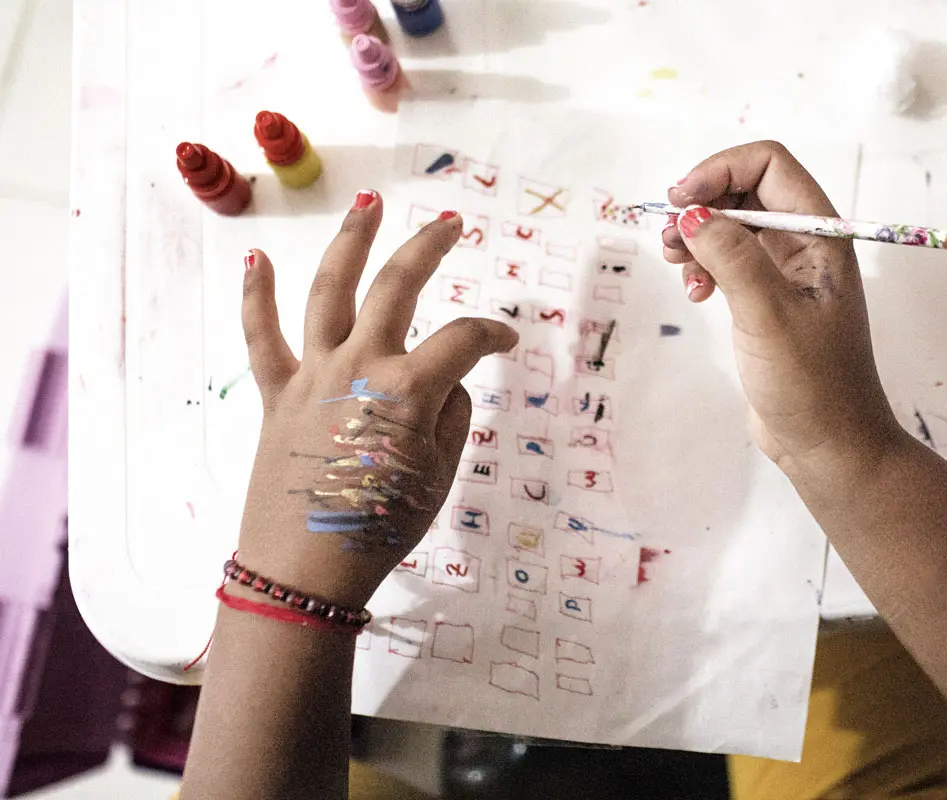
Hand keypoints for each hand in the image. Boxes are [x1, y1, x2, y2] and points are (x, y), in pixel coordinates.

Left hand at [236, 192, 517, 607]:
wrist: (302, 572)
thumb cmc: (380, 529)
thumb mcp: (439, 478)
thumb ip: (451, 420)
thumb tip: (448, 385)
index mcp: (408, 388)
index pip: (464, 340)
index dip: (493, 334)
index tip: (509, 342)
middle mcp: (359, 365)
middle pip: (397, 287)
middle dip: (428, 247)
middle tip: (450, 222)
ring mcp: (312, 375)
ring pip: (330, 291)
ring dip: (351, 242)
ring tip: (369, 204)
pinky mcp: (276, 394)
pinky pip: (262, 338)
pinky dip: (256, 297)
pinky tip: (255, 259)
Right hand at [662, 142, 900, 487]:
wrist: (829, 445)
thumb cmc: (812, 385)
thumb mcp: (768, 315)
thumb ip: (731, 256)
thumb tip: (690, 212)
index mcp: (820, 236)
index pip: (769, 164)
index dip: (719, 170)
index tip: (680, 201)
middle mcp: (805, 244)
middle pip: (745, 189)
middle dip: (702, 203)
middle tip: (670, 238)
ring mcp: (785, 272)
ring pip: (731, 225)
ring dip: (697, 236)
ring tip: (676, 266)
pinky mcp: (765, 300)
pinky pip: (728, 260)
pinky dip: (703, 266)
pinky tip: (695, 294)